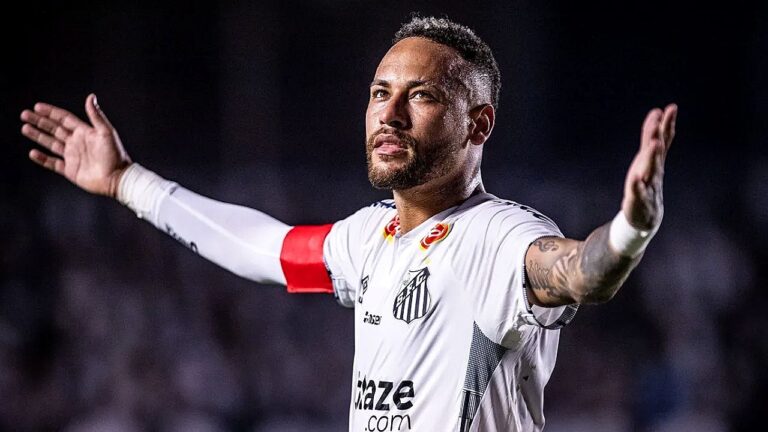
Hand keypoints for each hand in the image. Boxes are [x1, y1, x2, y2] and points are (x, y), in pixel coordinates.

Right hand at [20, 93, 131, 197]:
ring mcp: (73, 156)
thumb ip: (96, 116)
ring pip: (51, 144)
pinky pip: (53, 163)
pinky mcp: (71, 170)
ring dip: (38, 136)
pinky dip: (42, 158)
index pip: (64, 119)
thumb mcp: (106, 132)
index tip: (37, 107)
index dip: (51, 112)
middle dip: (40, 122)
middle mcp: (77, 143)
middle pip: (54, 129)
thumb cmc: (115, 155)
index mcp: (84, 132)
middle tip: (25, 114)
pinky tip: (33, 152)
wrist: (117, 178)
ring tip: (25, 128)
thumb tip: (91, 97)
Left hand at [621, 103, 676, 229]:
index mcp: (655, 161)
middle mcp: (654, 171)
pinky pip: (638, 192)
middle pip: (657, 152)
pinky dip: (638, 186)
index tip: (671, 108)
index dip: (667, 124)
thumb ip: (651, 135)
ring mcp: (648, 186)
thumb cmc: (646, 183)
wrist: (646, 216)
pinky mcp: (639, 200)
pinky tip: (637, 179)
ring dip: (653, 157)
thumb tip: (657, 112)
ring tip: (654, 144)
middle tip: (661, 121)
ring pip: (651, 170)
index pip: (664, 140)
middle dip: (659, 137)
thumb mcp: (648, 157)